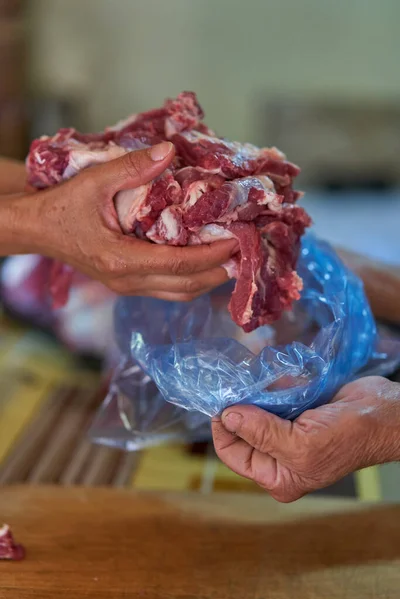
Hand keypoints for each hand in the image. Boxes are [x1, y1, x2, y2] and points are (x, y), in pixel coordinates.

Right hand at [9, 143, 236, 300]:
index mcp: (120, 260)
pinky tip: (204, 263)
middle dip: (218, 272)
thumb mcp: (93, 182)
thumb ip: (132, 168)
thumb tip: (168, 153)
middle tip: (245, 252)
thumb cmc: (60, 207)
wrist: (35, 229)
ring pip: (178, 293)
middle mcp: (127, 281)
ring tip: (232, 259)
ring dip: (208, 280)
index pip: (179, 264)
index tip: (237, 239)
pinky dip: (191, 279)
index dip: (212, 254)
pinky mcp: (127, 284)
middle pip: (186, 286)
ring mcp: (127, 287)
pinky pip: (167, 289)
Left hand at [212, 376, 399, 501]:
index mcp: (277, 476)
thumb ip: (262, 433)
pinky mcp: (295, 409)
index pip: (233, 454)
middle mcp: (278, 457)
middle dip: (243, 406)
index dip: (224, 429)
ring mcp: (286, 431)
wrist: (383, 413)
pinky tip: (281, 378)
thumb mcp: (302, 444)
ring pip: (255, 409)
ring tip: (264, 380)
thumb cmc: (348, 437)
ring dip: (257, 392)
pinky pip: (272, 395)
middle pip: (242, 430)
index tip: (223, 403)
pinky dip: (273, 384)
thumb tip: (227, 417)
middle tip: (242, 385)